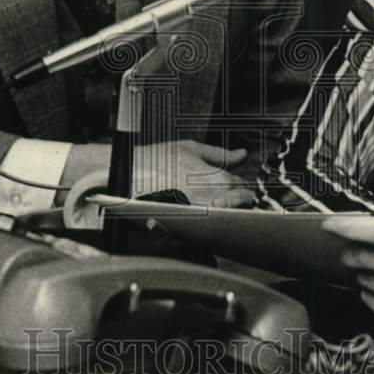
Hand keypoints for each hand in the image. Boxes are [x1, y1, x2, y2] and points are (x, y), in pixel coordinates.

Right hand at [55, 140, 255, 207]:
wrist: (130, 174)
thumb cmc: (157, 159)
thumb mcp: (191, 148)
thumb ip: (220, 153)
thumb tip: (242, 153)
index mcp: (215, 176)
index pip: (242, 185)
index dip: (244, 186)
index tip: (240, 187)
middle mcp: (211, 196)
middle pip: (240, 204)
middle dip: (241, 201)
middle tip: (236, 199)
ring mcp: (199, 212)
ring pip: (226, 216)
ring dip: (229, 212)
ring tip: (219, 207)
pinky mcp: (187, 224)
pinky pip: (207, 226)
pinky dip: (210, 222)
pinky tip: (205, 216)